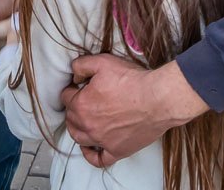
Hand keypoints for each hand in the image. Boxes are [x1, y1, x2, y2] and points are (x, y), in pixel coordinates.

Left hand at [61, 56, 207, 167]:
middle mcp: (88, 125)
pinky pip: (99, 160)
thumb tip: (74, 74)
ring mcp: (102, 141)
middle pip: (71, 118)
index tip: (79, 86)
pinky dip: (91, 155)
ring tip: (81, 122)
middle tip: (83, 100)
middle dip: (73, 108)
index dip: (72, 89)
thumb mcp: (103, 62)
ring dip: (77, 129)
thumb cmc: (132, 80)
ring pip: (79, 138)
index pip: (65, 97)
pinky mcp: (117, 150)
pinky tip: (89, 148)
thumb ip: (82, 65)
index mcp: (81, 104)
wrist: (158, 99)